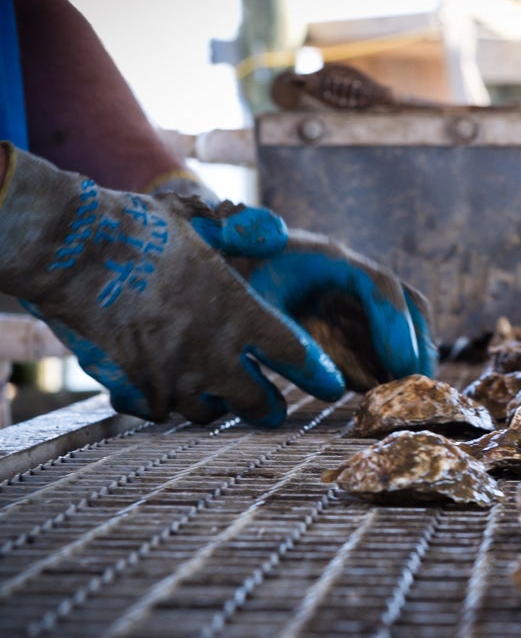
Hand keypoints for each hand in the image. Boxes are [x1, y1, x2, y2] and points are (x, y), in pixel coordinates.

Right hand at [0, 143, 344, 424]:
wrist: (72, 252)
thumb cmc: (138, 230)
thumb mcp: (201, 223)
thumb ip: (245, 235)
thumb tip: (277, 234)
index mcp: (241, 315)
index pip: (297, 358)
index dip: (319, 375)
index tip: (332, 386)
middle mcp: (215, 355)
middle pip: (259, 405)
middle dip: (267, 407)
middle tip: (270, 404)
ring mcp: (175, 378)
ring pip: (209, 413)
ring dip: (214, 403)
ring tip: (213, 392)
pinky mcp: (137, 390)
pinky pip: (161, 410)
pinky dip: (164, 401)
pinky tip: (162, 384)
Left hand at [227, 230, 437, 392]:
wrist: (205, 265)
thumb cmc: (222, 278)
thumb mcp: (245, 303)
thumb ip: (285, 337)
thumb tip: (331, 384)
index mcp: (326, 258)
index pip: (380, 286)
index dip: (396, 326)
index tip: (404, 366)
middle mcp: (344, 276)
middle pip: (402, 302)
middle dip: (414, 343)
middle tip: (418, 385)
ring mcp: (343, 298)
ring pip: (392, 326)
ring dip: (401, 360)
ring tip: (402, 397)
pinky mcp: (336, 321)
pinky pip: (371, 345)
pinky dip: (379, 368)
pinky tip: (376, 394)